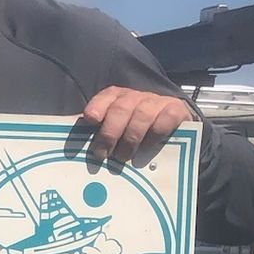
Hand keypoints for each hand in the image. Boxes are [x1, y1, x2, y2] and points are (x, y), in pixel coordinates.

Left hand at [80, 87, 195, 166]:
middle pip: (121, 108)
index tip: (90, 119)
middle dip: (109, 132)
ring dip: (130, 138)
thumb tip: (77, 148)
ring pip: (141, 114)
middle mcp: (135, 96)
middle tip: (102, 154)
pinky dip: (154, 134)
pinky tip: (147, 148)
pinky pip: (165, 119)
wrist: (172, 126)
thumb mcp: (115, 130)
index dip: (98, 106)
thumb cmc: (135, 132)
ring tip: (123, 157)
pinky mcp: (176, 110)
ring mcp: (156, 101)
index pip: (106, 97)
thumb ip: (99, 133)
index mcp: (117, 97)